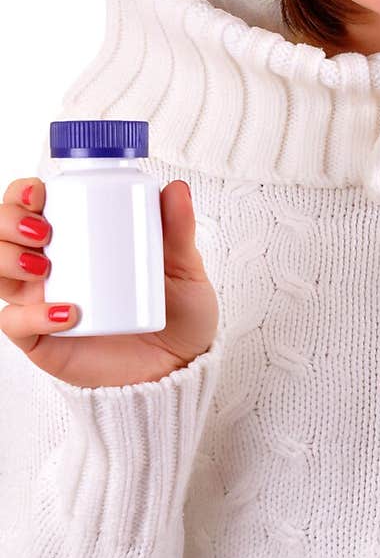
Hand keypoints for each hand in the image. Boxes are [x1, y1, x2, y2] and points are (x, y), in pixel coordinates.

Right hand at [0, 176, 218, 388]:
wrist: (179, 367)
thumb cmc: (176, 313)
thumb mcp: (183, 268)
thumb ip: (179, 230)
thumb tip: (176, 190)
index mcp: (75, 239)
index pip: (30, 206)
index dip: (22, 193)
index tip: (40, 191)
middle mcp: (49, 267)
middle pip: (2, 233)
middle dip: (8, 221)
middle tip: (42, 230)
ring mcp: (41, 303)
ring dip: (8, 260)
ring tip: (44, 267)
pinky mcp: (42, 339)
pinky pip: (15, 323)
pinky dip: (31, 315)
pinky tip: (66, 312)